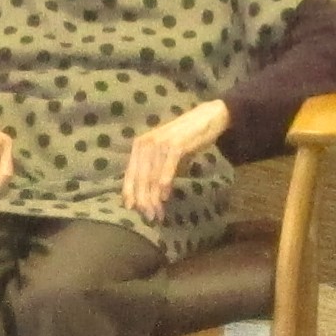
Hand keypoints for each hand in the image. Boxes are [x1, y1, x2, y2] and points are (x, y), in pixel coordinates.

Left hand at [122, 98, 228, 220]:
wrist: (206, 118)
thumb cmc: (186, 139)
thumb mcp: (166, 156)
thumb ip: (158, 172)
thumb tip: (154, 197)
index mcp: (140, 145)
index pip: (130, 173)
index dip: (130, 192)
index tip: (131, 209)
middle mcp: (146, 143)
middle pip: (140, 177)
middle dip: (143, 200)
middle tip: (149, 217)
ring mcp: (160, 143)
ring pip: (152, 176)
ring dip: (154, 198)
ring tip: (158, 213)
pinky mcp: (175, 145)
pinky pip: (167, 168)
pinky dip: (165, 184)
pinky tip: (165, 197)